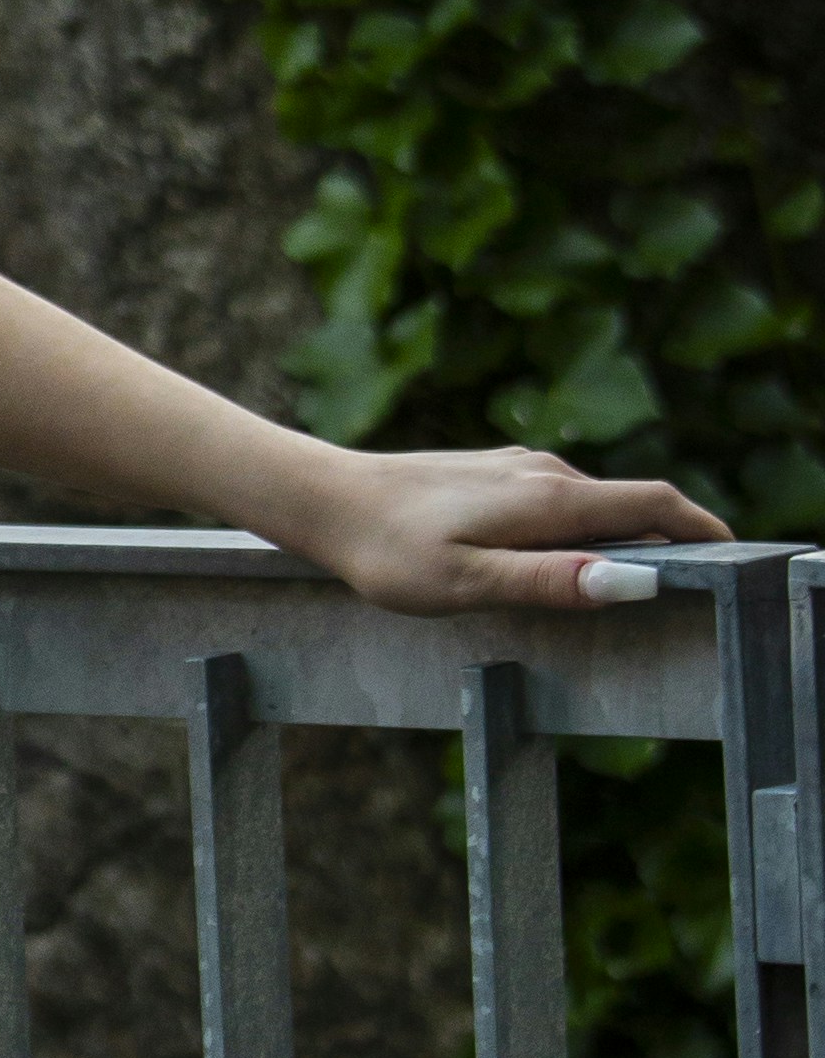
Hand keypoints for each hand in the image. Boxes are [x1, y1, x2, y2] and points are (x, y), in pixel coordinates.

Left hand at [304, 442, 727, 616]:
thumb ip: (549, 581)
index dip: (703, 530)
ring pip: (593, 503)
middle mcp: (544, 471)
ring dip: (622, 538)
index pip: (655, 504)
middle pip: (632, 503)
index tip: (733, 560)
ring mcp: (519, 467)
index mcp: (549, 497)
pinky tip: (563, 564)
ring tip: (634, 589)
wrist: (324, 499)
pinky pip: (560, 502)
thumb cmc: (387, 551)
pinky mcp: (495, 473)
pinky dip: (584, 531)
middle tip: (694, 590)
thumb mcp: (466, 583)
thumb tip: (634, 581)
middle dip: (671, 540)